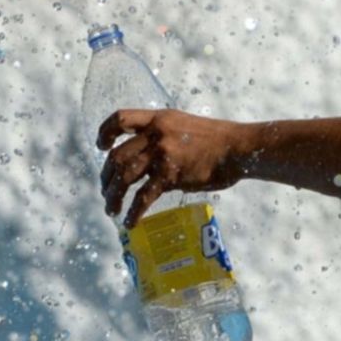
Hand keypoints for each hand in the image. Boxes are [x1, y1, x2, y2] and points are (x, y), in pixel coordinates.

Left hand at [97, 109, 252, 226]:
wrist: (239, 148)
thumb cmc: (219, 139)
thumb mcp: (186, 126)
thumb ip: (166, 137)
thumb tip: (153, 158)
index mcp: (159, 119)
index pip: (121, 118)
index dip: (105, 132)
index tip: (101, 147)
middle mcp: (156, 134)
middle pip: (117, 155)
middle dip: (106, 176)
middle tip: (106, 190)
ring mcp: (162, 154)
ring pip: (124, 176)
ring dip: (113, 195)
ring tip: (111, 209)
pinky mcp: (171, 175)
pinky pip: (144, 197)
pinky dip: (134, 212)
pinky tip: (130, 222)